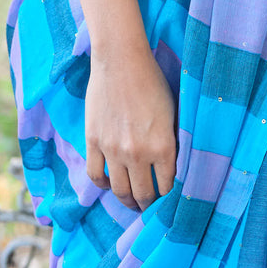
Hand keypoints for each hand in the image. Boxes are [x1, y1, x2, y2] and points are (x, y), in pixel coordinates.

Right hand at [86, 41, 177, 209]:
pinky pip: (96, 175)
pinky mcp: (94, 142)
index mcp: (163, 146)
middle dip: (148, 205)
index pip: (167, 187)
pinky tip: (111, 183)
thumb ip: (171, 142)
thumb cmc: (152, 81)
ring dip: (127, 200)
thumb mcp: (173, 113)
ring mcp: (113, 150)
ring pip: (120, 190)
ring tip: (132, 201)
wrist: (121, 60)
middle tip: (150, 206)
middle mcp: (138, 153)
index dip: (169, 198)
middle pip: (143, 194)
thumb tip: (173, 167)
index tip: (169, 202)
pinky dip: (104, 185)